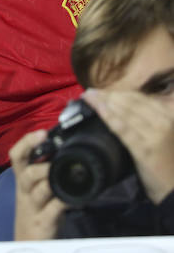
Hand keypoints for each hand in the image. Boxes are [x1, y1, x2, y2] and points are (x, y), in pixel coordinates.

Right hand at [9, 129, 65, 240]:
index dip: (27, 142)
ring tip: (69, 173)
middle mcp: (25, 191)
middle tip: (59, 156)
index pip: (17, 156)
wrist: (27, 242)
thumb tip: (66, 150)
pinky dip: (66, 201)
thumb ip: (45, 173)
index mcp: (23, 179)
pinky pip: (54, 209)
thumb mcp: (35, 189)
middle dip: (41, 163)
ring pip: (39, 190)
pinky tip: (80, 199)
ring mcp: (33, 207)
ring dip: (52, 180)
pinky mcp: (43, 222)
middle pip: (25, 172)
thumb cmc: (36, 211)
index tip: (43, 132)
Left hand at [84, 89, 173, 203]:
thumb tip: (119, 106)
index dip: (117, 93)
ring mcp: (155, 136)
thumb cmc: (167, 161)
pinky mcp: (145, 150)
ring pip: (125, 113)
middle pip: (130, 103)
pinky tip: (98, 111)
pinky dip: (109, 118)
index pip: (138, 98)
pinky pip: (124, 130)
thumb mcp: (161, 134)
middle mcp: (163, 122)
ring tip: (88, 97)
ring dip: (104, 103)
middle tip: (89, 93)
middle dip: (107, 96)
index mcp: (168, 116)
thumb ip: (147, 119)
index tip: (100, 91)